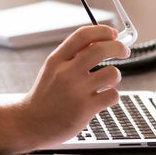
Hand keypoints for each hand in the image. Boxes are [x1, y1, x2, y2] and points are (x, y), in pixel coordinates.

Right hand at [19, 25, 129, 148]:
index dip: (102, 31)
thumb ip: (72, 55)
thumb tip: (99, 41)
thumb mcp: (52, 68)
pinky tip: (103, 96)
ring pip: (111, 72)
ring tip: (108, 80)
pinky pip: (112, 95)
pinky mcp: (86, 109)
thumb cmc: (45, 95)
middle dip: (118, 47)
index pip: (83, 35)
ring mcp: (76, 91)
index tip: (113, 33)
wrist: (32, 123)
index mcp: (57, 59)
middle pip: (100, 49)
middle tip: (123, 50)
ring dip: (115, 74)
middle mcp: (66, 72)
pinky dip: (112, 94)